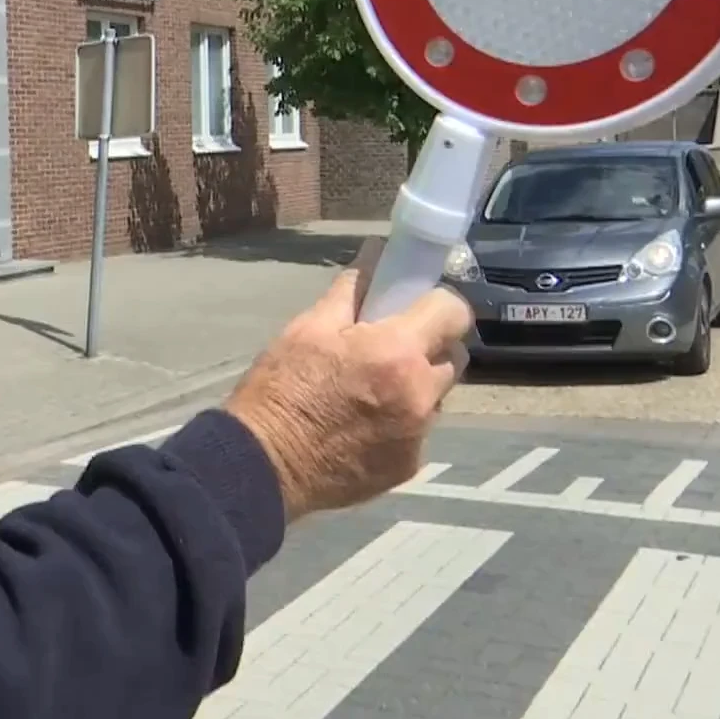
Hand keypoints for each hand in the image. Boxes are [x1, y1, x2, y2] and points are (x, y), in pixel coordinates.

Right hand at [223, 238, 472, 520]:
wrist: (264, 465)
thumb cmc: (281, 388)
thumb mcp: (308, 329)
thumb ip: (351, 290)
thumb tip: (376, 253)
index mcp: (397, 352)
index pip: (455, 312)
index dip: (439, 304)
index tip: (417, 307)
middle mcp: (421, 394)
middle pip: (454, 356)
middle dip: (430, 346)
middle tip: (393, 348)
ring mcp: (418, 435)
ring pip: (438, 396)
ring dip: (418, 386)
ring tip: (373, 391)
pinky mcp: (408, 465)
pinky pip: (418, 432)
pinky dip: (400, 423)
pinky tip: (364, 427)